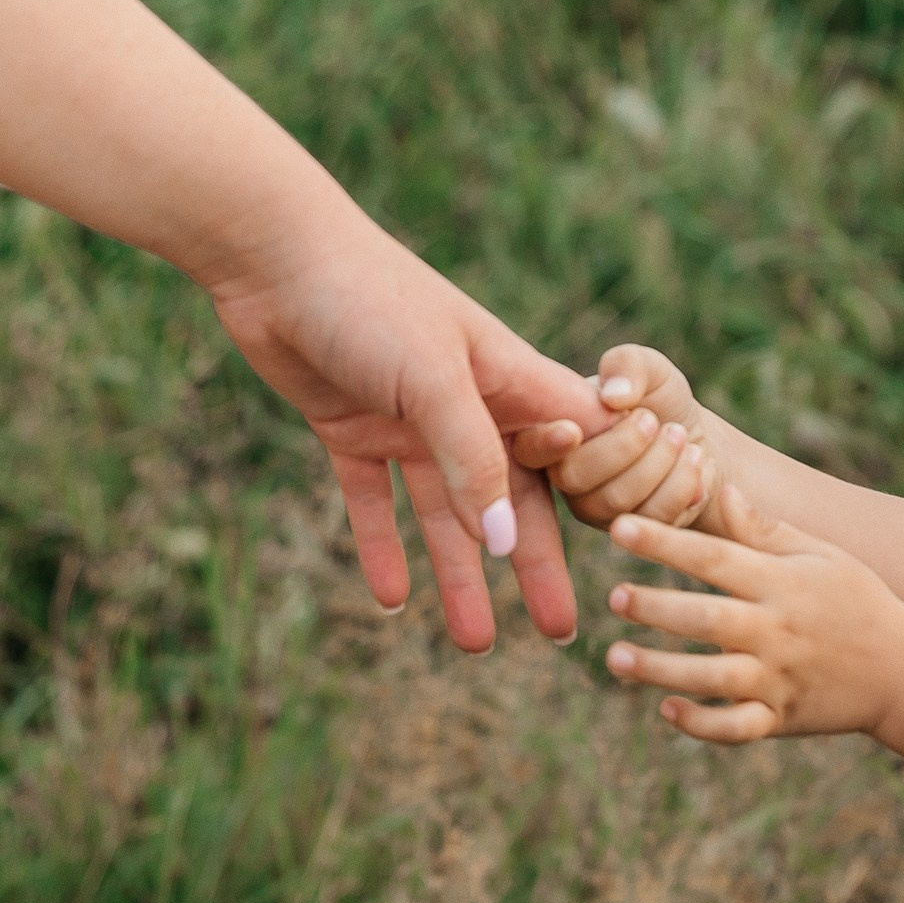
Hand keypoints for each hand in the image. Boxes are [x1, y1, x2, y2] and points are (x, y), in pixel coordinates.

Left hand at [208, 218, 607, 650]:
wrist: (272, 257)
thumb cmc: (369, 299)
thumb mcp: (435, 380)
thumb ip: (473, 461)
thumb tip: (505, 543)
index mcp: (510, 383)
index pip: (579, 449)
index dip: (605, 497)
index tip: (631, 555)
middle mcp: (469, 407)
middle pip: (515, 501)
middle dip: (535, 567)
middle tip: (560, 636)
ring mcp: (411, 421)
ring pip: (447, 515)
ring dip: (460, 578)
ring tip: (474, 645)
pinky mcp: (354, 428)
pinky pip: (376, 503)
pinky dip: (384, 549)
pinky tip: (392, 601)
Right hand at [512, 342, 716, 533]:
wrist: (695, 439)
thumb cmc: (659, 399)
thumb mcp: (649, 369)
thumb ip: (628, 366)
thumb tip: (614, 395)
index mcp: (553, 433)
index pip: (532, 447)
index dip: (548, 444)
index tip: (574, 431)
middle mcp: (564, 476)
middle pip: (574, 477)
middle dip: (623, 448)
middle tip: (655, 421)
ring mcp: (594, 509)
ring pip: (615, 501)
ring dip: (658, 464)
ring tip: (681, 437)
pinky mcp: (632, 531)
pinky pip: (650, 519)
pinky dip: (681, 486)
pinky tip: (695, 462)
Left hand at [604, 482, 903, 741]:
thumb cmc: (857, 601)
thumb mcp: (820, 555)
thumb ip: (765, 529)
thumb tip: (721, 488)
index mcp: (782, 583)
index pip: (715, 558)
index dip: (666, 543)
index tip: (619, 528)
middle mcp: (777, 631)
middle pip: (708, 619)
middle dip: (657, 608)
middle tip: (614, 596)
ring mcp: (778, 679)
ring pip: (712, 678)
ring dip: (661, 670)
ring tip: (615, 658)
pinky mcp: (780, 718)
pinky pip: (736, 727)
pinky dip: (701, 724)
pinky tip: (666, 709)